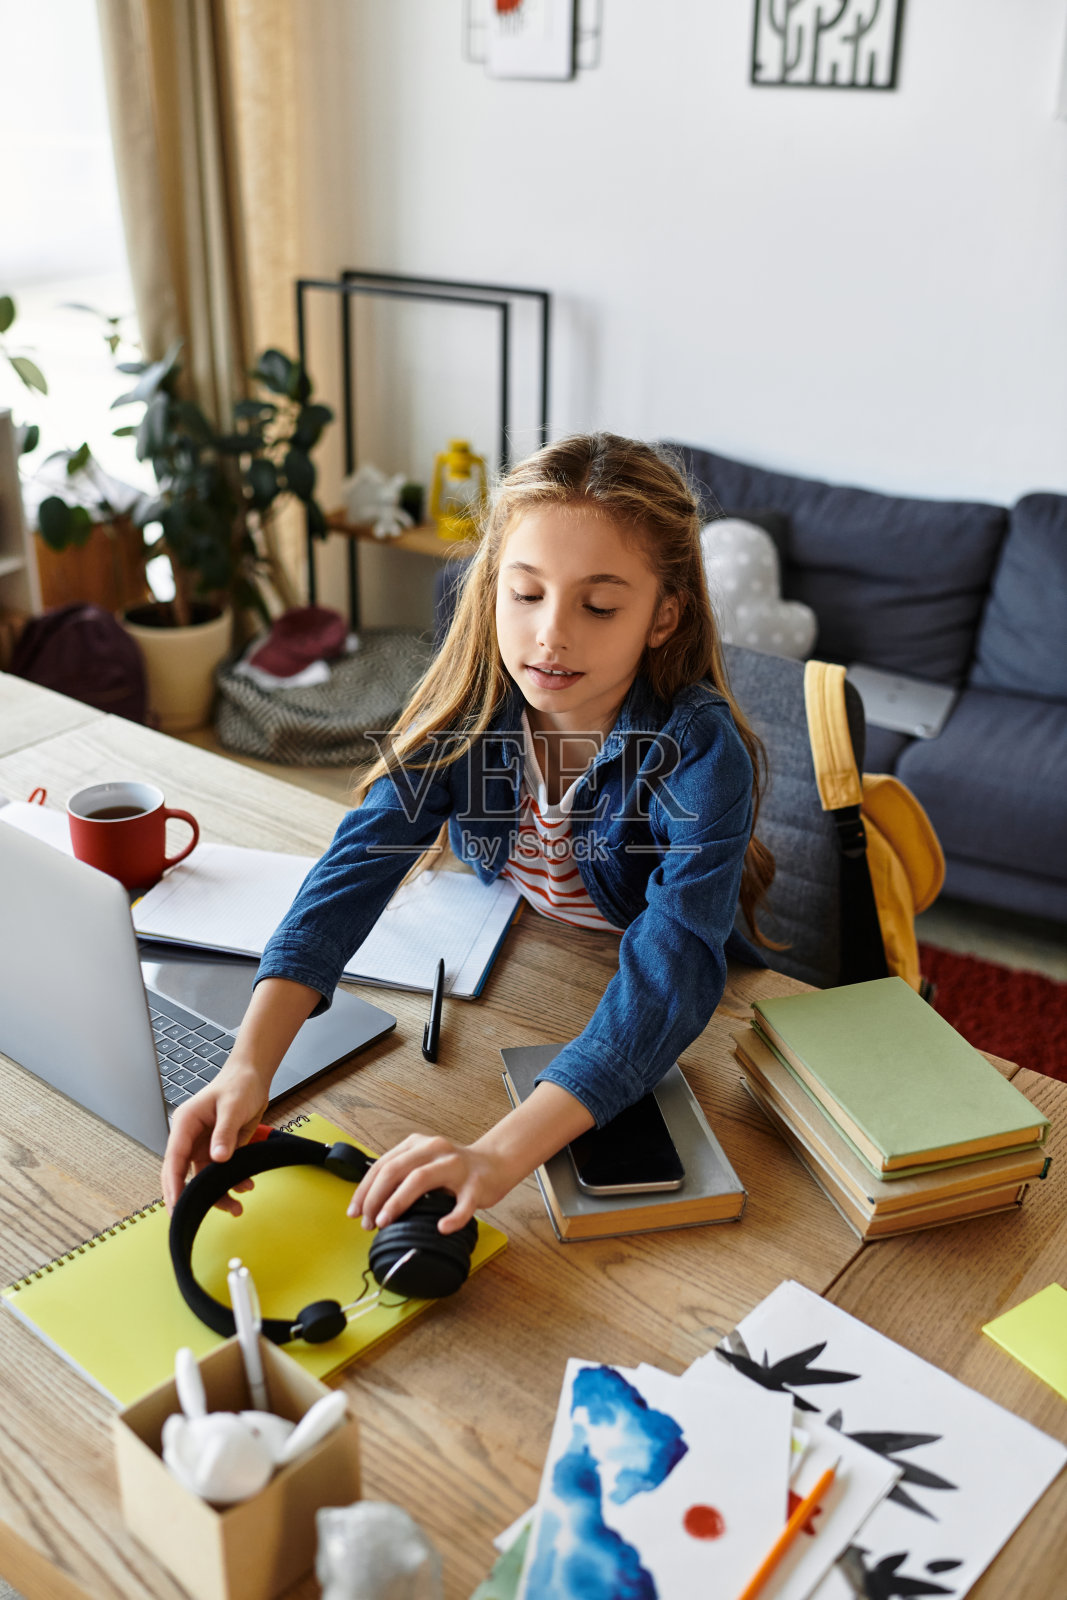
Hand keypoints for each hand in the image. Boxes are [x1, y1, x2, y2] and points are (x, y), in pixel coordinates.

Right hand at [161, 1059, 269, 1215]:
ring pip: (203, 1178)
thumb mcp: (233, 1106)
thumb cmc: (239, 1084)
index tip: (176, 1207)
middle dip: (191, 1197)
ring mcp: (203, 1144)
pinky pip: (219, 1172)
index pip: (173, 1160)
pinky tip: (245, 1186)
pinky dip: (230, 1182)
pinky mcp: (217, 1149)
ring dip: (217, 1193)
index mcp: (185, 1124)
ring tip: (236, 1208)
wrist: (253, 1077)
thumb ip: (225, 1133)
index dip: (173, 1185)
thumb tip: (218, 1159)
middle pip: (182, 1174)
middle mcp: (190, 1137)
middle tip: (195, 1218)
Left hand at [347, 1133, 511, 1234]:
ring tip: (385, 1222)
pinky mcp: (477, 1184)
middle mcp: (435, 1150)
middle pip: (396, 1169)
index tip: (354, 1211)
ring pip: (421, 1178)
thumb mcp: (424, 1164)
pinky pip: (464, 1203)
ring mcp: (456, 1165)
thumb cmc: (454, 1170)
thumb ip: (402, 1177)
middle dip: (375, 1197)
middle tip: (368, 1222)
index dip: (365, 1189)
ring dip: (398, 1201)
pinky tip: (442, 1227)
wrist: (495, 1163)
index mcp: (418, 1145)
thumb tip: (370, 1206)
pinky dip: (452, 1217)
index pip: (383, 1164)